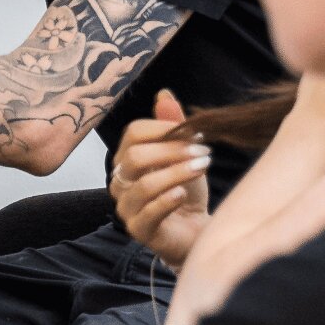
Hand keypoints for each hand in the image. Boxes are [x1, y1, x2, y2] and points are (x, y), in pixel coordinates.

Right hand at [110, 90, 209, 268]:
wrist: (195, 231)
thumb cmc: (187, 192)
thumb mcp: (184, 156)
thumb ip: (172, 127)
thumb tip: (164, 93)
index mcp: (127, 159)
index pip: (133, 134)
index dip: (163, 130)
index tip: (196, 133)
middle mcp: (120, 181)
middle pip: (134, 157)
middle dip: (172, 152)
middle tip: (204, 151)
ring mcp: (127, 207)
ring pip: (143, 185)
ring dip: (176, 173)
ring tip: (203, 167)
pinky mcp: (139, 230)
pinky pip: (148, 213)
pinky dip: (167, 201)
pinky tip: (185, 194)